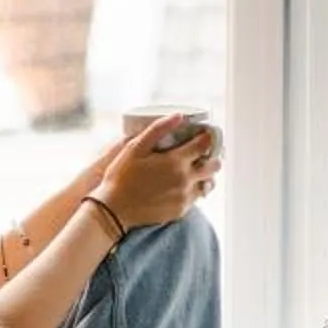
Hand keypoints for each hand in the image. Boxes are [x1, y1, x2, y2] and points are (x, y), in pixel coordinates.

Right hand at [98, 114, 219, 232]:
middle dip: (212, 156)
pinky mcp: (180, 211)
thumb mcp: (135, 148)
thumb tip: (179, 116)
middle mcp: (185, 180)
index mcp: (176, 162)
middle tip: (202, 152)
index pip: (204, 145)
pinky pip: (196, 198)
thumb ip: (158, 129)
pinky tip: (183, 185)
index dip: (207, 137)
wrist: (114, 210)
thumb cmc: (121, 177)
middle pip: (213, 166)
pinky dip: (194, 189)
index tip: (203, 134)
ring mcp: (184, 197)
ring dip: (206, 175)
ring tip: (195, 169)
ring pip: (208, 183)